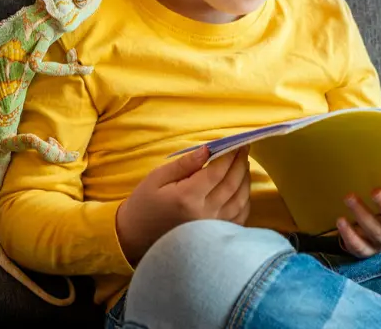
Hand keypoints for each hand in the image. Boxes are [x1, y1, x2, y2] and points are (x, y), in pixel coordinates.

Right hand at [116, 145, 250, 265]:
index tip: (237, 142)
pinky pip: (239, 217)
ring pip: (239, 200)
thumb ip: (184, 164)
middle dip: (240, 163)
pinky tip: (242, 188)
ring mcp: (212, 228)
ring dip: (245, 180)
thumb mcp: (157, 178)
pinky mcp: (215, 236)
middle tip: (244, 149)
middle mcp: (204, 214)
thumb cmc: (144, 205)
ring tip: (243, 165)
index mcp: (187, 197)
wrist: (134, 238)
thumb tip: (208, 148)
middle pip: (232, 184)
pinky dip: (245, 201)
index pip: (217, 172)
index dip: (230, 155)